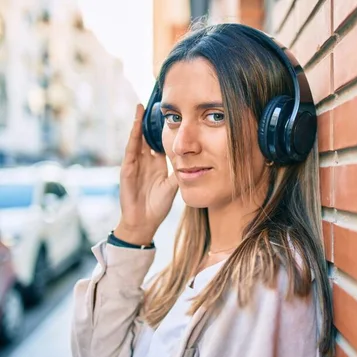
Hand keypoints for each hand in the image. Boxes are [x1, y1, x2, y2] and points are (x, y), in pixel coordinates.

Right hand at [114, 104, 177, 244]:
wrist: (143, 222)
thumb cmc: (158, 206)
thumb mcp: (174, 186)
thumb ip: (181, 173)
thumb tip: (196, 161)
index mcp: (158, 164)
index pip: (162, 141)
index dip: (166, 129)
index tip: (172, 114)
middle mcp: (146, 161)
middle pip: (148, 136)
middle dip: (150, 121)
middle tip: (155, 102)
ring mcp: (135, 164)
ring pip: (137, 139)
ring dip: (138, 124)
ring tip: (140, 107)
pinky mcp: (127, 170)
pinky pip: (130, 151)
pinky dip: (132, 138)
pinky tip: (135, 126)